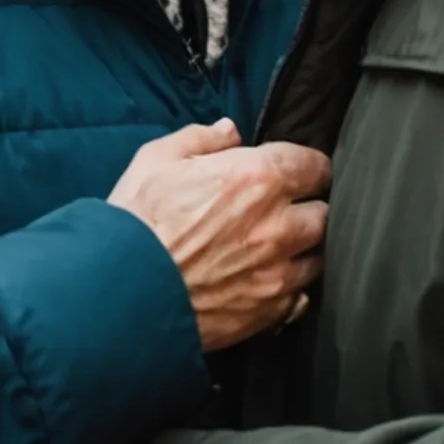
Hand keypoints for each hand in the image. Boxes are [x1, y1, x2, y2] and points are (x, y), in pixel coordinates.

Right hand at [108, 119, 329, 350]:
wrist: (119, 293)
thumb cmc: (135, 221)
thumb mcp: (157, 160)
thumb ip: (201, 139)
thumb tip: (230, 131)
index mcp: (258, 178)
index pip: (315, 165)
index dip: (307, 167)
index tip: (297, 172)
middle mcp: (279, 225)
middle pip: (325, 213)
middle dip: (309, 209)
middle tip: (287, 211)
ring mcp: (277, 273)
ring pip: (318, 258)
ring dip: (304, 251)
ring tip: (279, 249)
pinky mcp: (268, 312)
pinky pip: (300, 299)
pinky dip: (291, 291)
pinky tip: (269, 283)